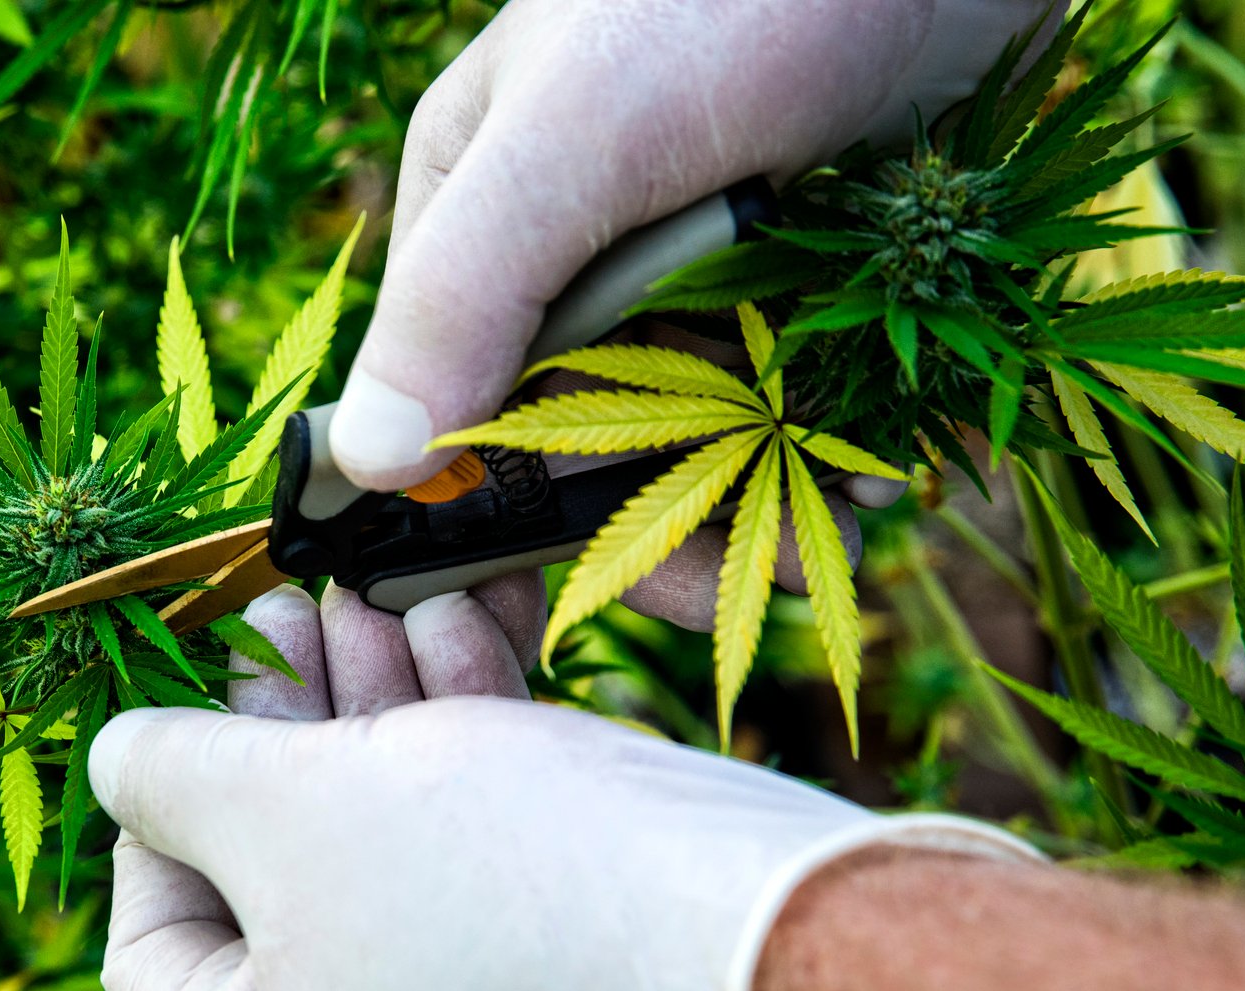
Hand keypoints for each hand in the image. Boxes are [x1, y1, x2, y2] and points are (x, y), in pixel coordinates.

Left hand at [90, 585, 1033, 990]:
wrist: (772, 934)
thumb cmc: (490, 877)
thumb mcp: (285, 802)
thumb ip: (167, 772)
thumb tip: (113, 759)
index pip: (151, 957)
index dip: (145, 821)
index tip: (188, 714)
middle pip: (278, 887)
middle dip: (280, 733)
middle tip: (285, 616)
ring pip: (388, 854)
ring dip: (375, 715)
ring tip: (366, 593)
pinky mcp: (576, 973)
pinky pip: (485, 858)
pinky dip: (465, 749)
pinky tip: (461, 628)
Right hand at [328, 0, 1055, 628]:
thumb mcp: (580, 137)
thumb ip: (465, 291)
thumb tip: (365, 468)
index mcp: (475, 208)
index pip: (455, 404)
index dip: (507, 517)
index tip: (585, 600)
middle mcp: (566, 242)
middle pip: (581, 430)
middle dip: (667, 513)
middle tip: (776, 571)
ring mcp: (685, 250)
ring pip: (691, 418)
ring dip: (763, 486)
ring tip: (850, 527)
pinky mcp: (789, 252)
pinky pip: (784, 380)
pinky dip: (825, 432)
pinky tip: (879, 467)